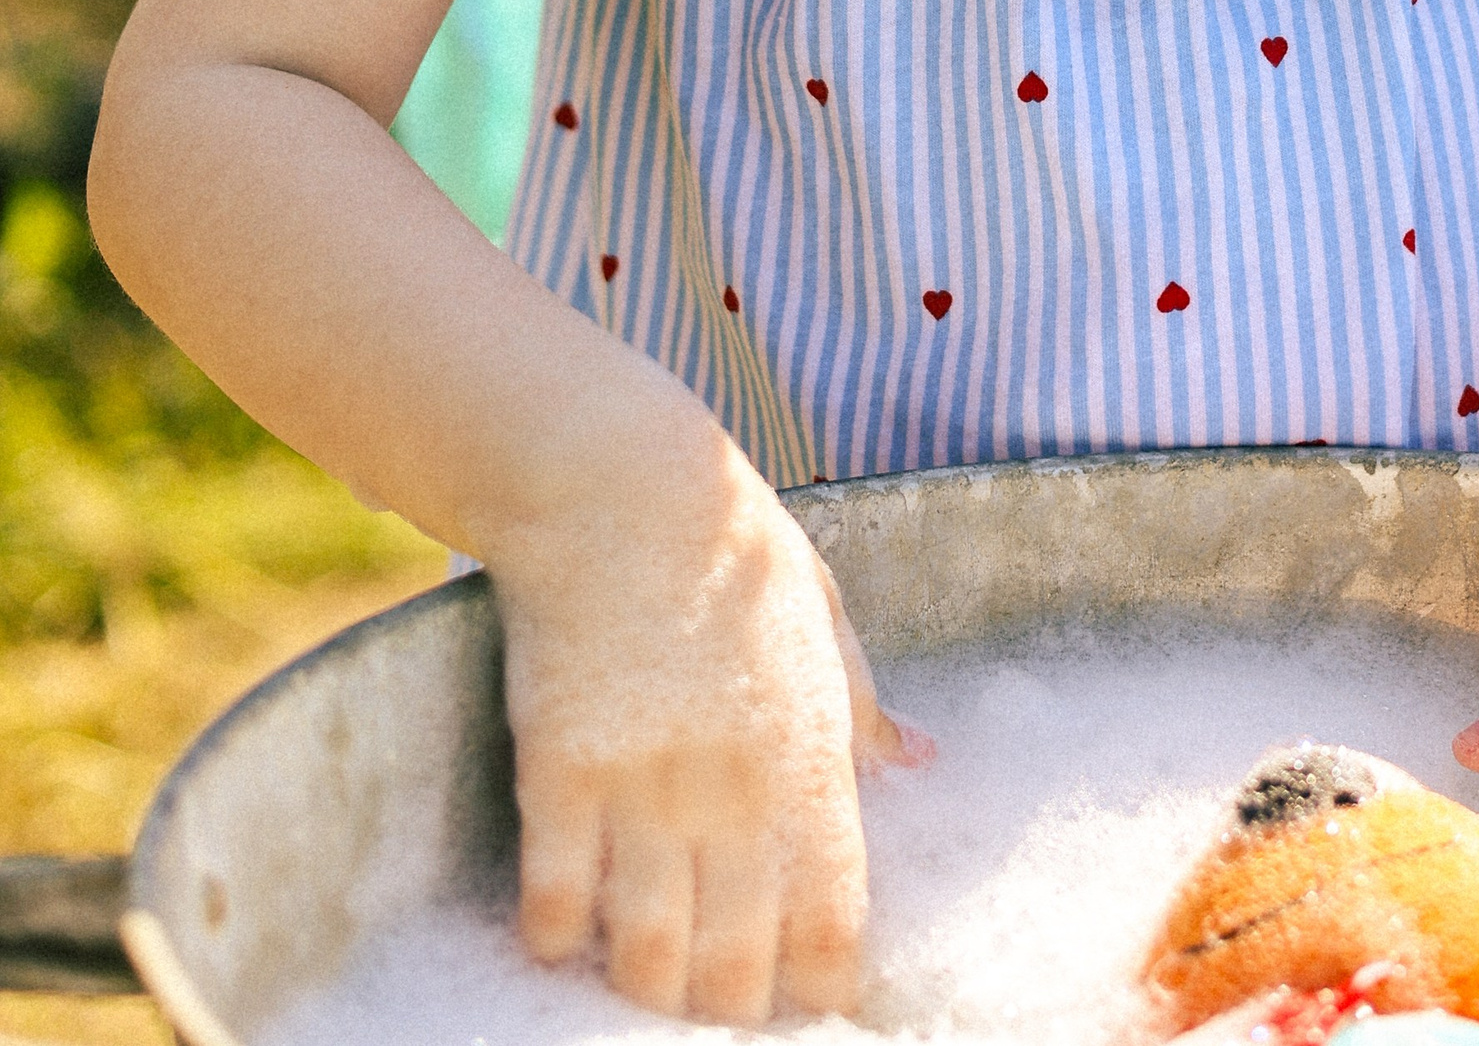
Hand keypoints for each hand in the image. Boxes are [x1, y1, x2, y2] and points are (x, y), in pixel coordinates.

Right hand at [492, 446, 925, 1024]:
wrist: (620, 485)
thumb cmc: (730, 541)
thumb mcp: (822, 611)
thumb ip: (863, 703)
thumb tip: (920, 761)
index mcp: (810, 753)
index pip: (832, 919)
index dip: (822, 987)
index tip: (812, 1006)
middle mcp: (734, 790)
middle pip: (737, 964)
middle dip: (734, 1010)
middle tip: (723, 1015)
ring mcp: (644, 788)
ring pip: (648, 955)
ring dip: (650, 992)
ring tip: (651, 996)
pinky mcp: (560, 774)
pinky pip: (558, 901)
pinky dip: (560, 938)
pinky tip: (567, 937)